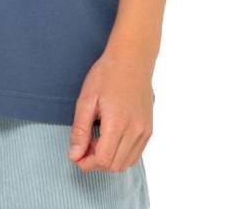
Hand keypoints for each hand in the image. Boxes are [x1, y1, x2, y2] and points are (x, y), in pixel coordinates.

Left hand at [67, 46, 153, 172]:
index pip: (103, 160)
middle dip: (95, 162)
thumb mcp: (86, 99)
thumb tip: (75, 155)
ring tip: (97, 138)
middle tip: (85, 143)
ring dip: (109, 159)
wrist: (132, 58)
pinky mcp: (149, 129)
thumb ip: (80, 130)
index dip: (86, 162)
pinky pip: (135, 154)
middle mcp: (135, 131)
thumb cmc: (107, 74)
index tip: (76, 154)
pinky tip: (110, 137)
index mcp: (118, 123)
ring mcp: (145, 131)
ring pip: (126, 163)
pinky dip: (121, 154)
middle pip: (114, 165)